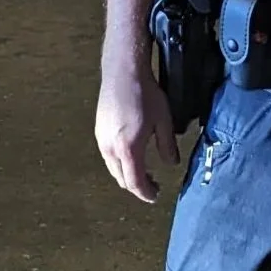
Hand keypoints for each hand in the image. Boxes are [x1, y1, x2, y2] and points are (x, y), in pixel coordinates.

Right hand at [95, 62, 179, 202]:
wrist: (122, 73)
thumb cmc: (146, 95)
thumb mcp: (164, 120)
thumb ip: (167, 145)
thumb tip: (172, 164)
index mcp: (128, 149)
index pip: (134, 182)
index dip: (145, 193)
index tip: (155, 196)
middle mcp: (110, 149)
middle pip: (121, 179)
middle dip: (137, 186)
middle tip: (154, 185)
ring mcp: (101, 141)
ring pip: (114, 169)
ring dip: (128, 175)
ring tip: (144, 172)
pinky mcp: (98, 132)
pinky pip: (108, 157)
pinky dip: (120, 163)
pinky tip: (132, 155)